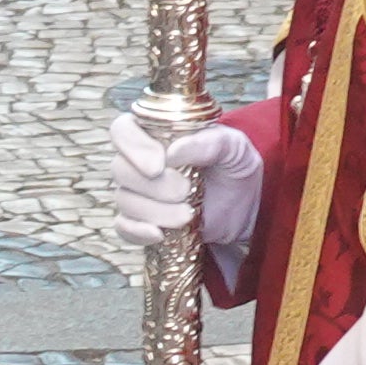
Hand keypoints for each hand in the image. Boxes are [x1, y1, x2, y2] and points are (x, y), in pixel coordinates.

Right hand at [104, 103, 262, 266]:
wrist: (245, 204)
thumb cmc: (234, 165)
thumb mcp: (234, 146)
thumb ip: (209, 142)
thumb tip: (172, 152)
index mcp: (156, 133)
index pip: (123, 130)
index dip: (133, 146)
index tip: (158, 165)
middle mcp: (140, 161)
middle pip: (120, 169)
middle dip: (153, 185)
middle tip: (186, 190)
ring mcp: (138, 193)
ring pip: (124, 200)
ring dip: (155, 211)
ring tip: (188, 215)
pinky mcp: (142, 221)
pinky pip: (124, 228)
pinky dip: (138, 232)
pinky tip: (160, 234)